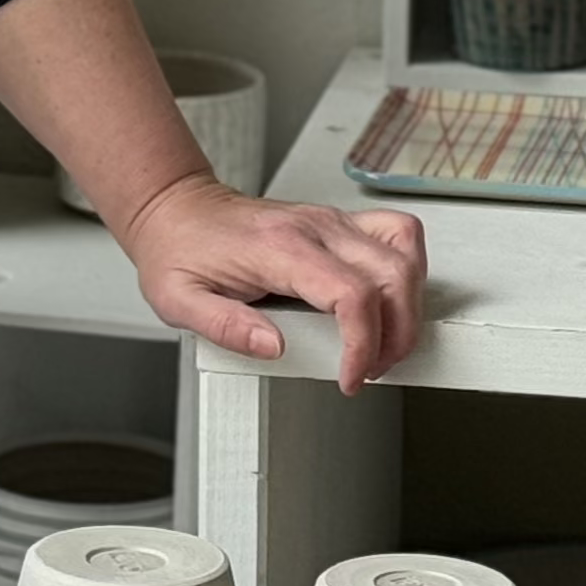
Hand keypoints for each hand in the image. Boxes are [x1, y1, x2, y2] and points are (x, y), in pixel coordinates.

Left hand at [116, 178, 426, 392]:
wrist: (176, 208)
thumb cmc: (179, 250)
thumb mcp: (179, 299)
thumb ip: (225, 327)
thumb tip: (274, 347)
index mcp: (279, 248)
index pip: (351, 293)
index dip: (364, 344)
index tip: (351, 377)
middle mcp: (313, 228)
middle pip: (393, 273)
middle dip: (398, 333)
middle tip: (371, 368)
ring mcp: (329, 221)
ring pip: (404, 250)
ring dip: (409, 303)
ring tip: (384, 342)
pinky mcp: (336, 223)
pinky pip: (395, 235)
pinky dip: (407, 270)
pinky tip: (389, 301)